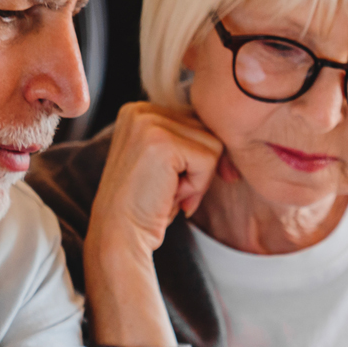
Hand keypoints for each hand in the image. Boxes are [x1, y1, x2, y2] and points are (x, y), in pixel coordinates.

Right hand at [88, 103, 224, 259]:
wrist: (119, 235)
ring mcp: (149, 124)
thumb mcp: (165, 162)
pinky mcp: (162, 143)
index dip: (194, 159)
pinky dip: (198, 186)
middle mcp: (140, 110)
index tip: (171, 183)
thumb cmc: (146, 206)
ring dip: (199, 178)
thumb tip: (228, 132)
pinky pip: (209, 159)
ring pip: (212, 144)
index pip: (196, 123)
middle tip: (168, 190)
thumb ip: (187, 139)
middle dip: (198, 168)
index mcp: (138, 111)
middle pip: (206, 130)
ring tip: (168, 192)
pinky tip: (171, 196)